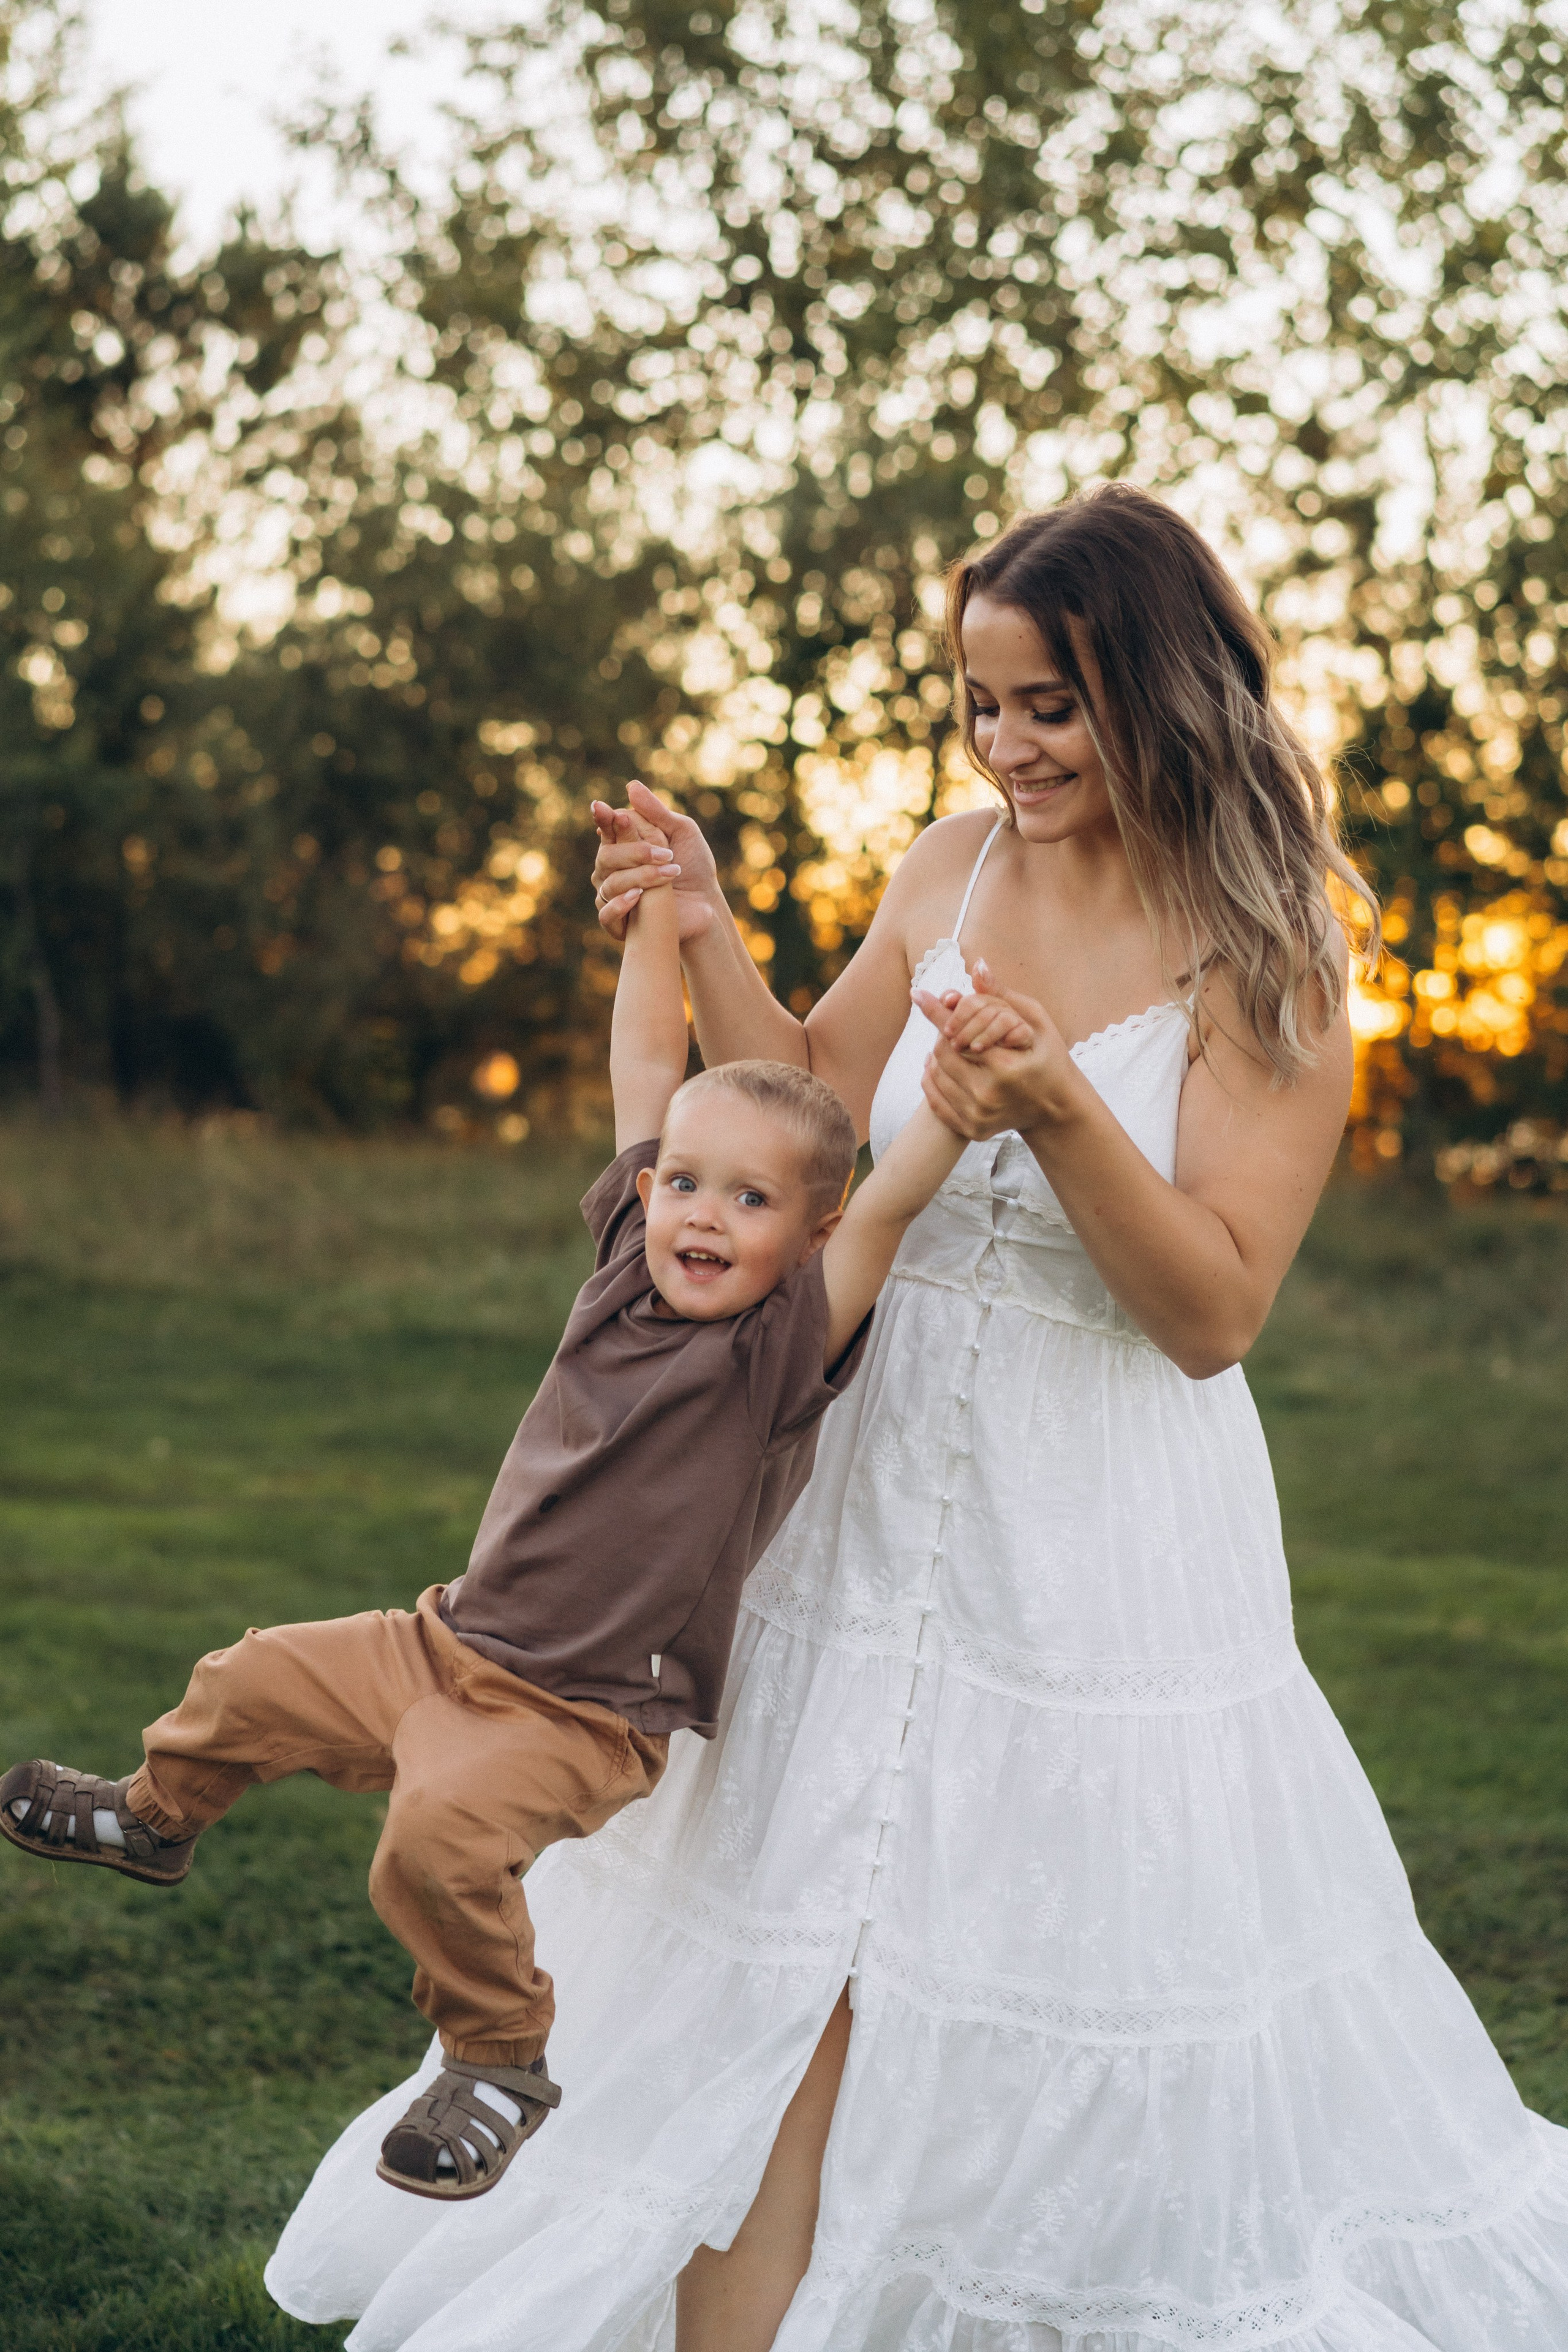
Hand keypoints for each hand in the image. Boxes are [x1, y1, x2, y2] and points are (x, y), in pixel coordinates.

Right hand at [590, 779, 719, 944]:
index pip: (606, 828)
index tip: (609, 811)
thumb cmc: (694, 865)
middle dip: (635, 852)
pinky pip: (605, 914)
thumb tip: (630, 786)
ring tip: (671, 874)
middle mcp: (612, 869)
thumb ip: (656, 812)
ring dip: (640, 876)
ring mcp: (612, 895)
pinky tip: (638, 896)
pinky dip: (619, 905)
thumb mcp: (682, 831)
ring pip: (608, 882)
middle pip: (606, 855)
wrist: (705, 904)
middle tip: (667, 854)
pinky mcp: (619, 923)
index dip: (605, 819)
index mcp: (623, 844)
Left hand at [916, 960, 1077, 1141]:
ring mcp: (977, 1116)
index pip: (957, 1033)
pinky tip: (937, 1067)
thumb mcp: (1035, 1022)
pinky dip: (931, 1080)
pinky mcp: (971, 1130)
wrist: (1056, 1108)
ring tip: (944, 1044)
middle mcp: (988, 1095)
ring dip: (935, 1055)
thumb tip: (977, 965)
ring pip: (935, 1075)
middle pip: (942, 1052)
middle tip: (947, 1025)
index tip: (918, 994)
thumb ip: (1003, 996)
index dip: (936, 1011)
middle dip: (942, 1033)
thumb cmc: (1048, 1057)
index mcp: (1004, 1068)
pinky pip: (935, 1100)